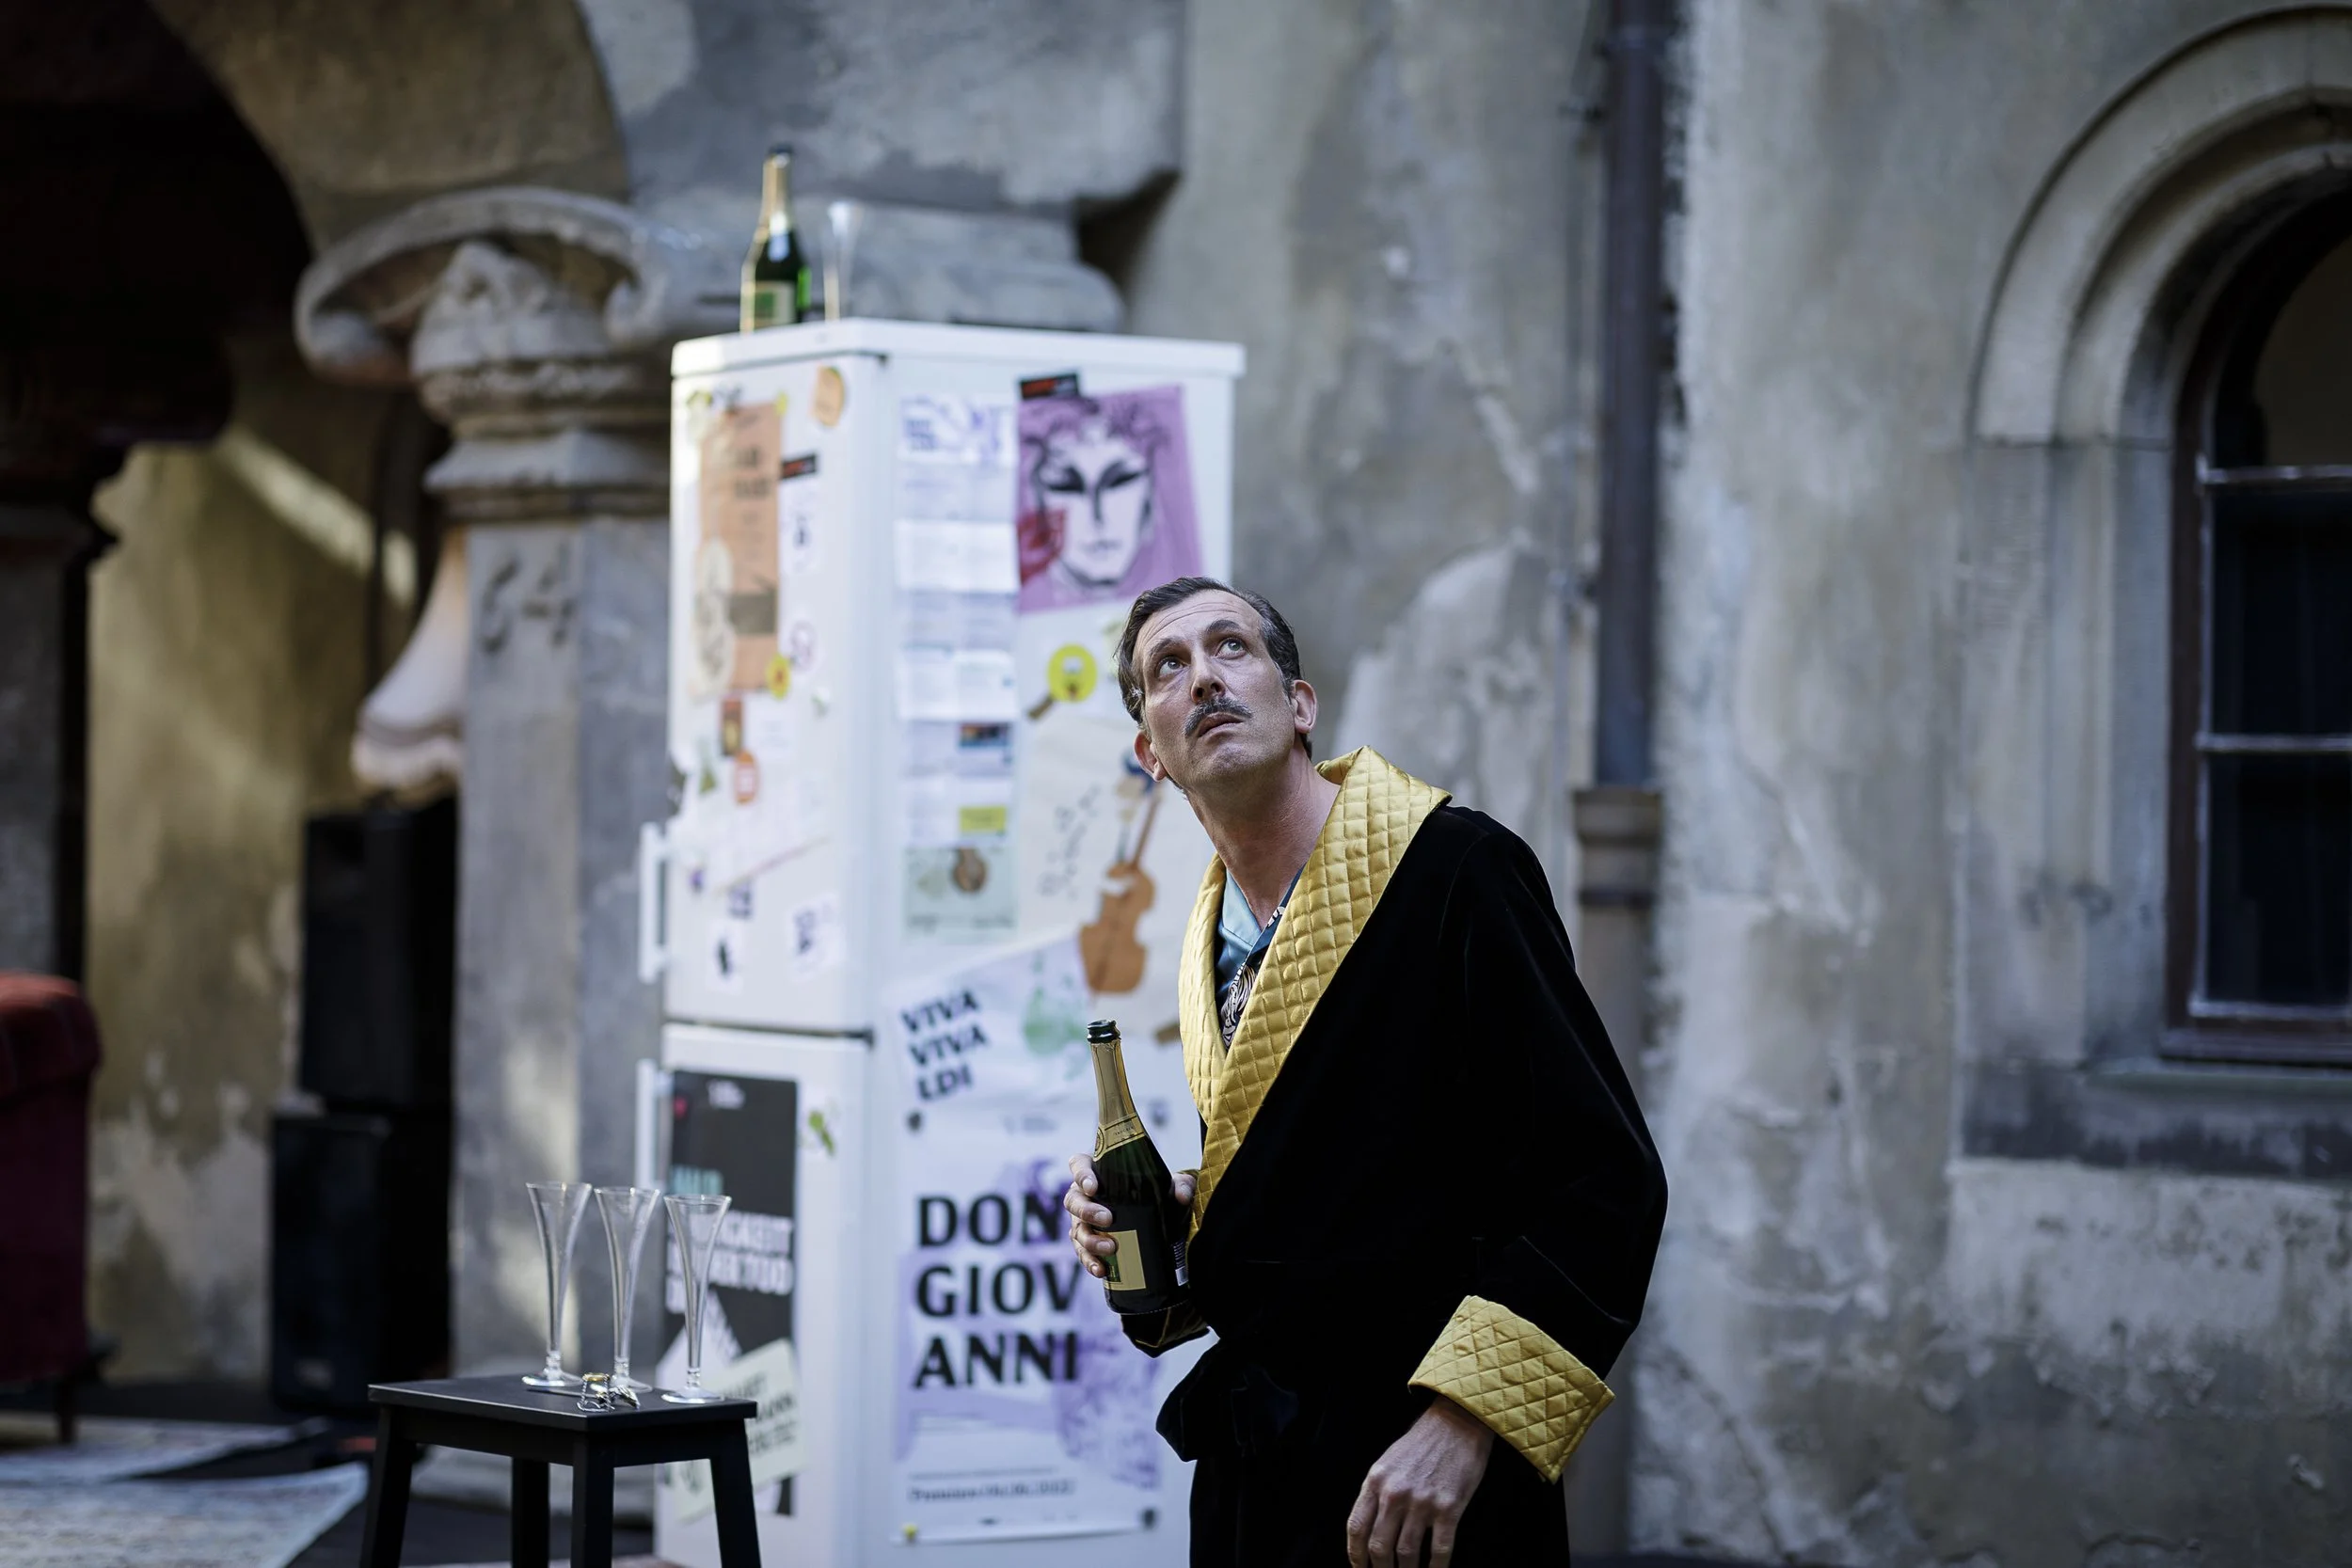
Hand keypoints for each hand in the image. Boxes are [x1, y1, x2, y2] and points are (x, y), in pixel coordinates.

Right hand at [1064, 1154, 1195, 1278]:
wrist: (1161, 1219)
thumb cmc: (1158, 1193)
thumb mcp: (1172, 1185)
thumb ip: (1181, 1185)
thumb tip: (1181, 1197)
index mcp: (1099, 1173)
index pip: (1079, 1165)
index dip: (1081, 1174)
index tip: (1093, 1187)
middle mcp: (1086, 1196)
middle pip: (1073, 1200)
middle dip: (1087, 1211)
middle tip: (1108, 1219)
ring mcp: (1084, 1221)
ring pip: (1077, 1229)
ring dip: (1090, 1240)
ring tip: (1110, 1248)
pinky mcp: (1089, 1244)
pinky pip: (1083, 1253)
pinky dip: (1090, 1262)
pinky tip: (1101, 1269)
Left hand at [1345, 1397, 1493, 1566]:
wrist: (1457, 1423)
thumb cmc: (1422, 1442)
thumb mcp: (1388, 1461)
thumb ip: (1377, 1492)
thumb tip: (1370, 1528)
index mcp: (1375, 1481)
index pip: (1356, 1528)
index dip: (1356, 1556)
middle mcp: (1395, 1494)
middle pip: (1379, 1547)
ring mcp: (1422, 1502)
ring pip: (1406, 1553)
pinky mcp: (1448, 1508)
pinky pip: (1439, 1550)